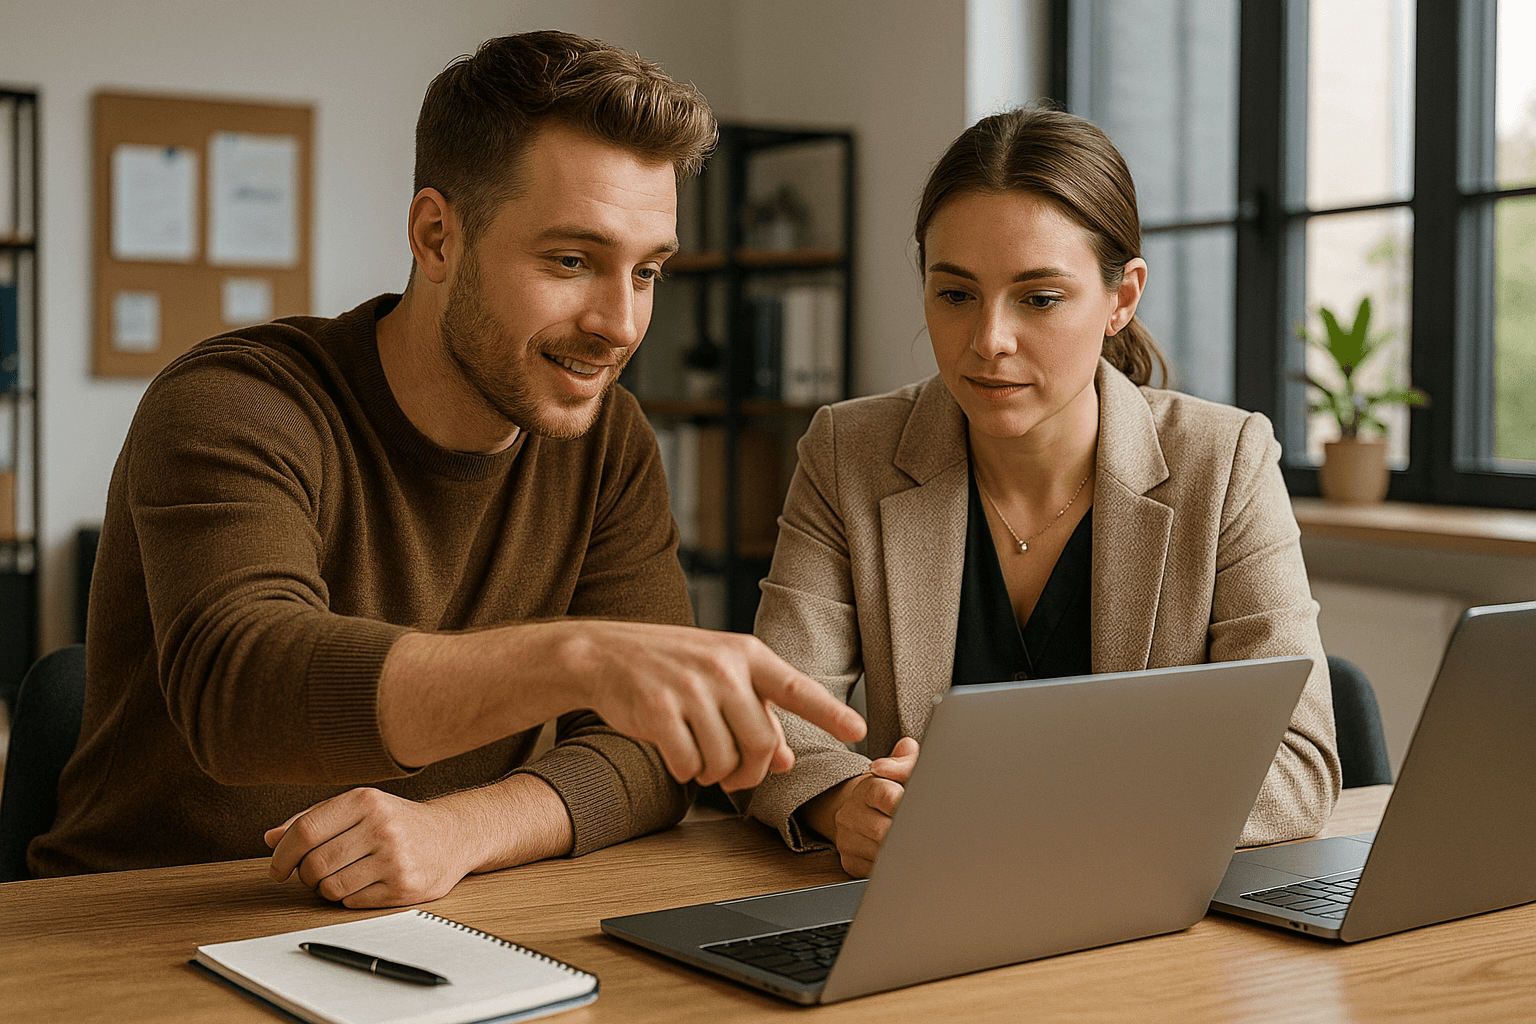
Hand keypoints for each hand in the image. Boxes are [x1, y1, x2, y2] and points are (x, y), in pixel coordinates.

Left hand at [264, 777, 570, 907]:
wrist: (453, 835)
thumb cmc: (398, 821)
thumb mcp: (359, 807)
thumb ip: (313, 819)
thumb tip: (270, 838)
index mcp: (365, 800)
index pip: (305, 831)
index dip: (282, 855)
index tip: (277, 868)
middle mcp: (381, 826)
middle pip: (314, 864)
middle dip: (305, 875)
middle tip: (313, 873)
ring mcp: (395, 858)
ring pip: (330, 887)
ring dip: (326, 888)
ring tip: (341, 876)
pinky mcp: (403, 887)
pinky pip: (352, 902)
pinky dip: (349, 898)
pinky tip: (363, 883)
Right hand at [378, 621, 866, 792]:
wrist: (601, 654)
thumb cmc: (669, 668)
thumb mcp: (719, 679)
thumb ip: (756, 713)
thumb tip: (784, 756)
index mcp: (747, 654)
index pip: (797, 688)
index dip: (829, 712)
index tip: (859, 730)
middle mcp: (723, 667)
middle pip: (760, 743)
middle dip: (750, 771)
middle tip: (734, 776)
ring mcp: (691, 687)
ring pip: (725, 759)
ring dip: (714, 774)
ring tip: (700, 761)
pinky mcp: (659, 710)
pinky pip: (688, 763)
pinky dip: (685, 771)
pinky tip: (677, 758)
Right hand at [822, 737, 919, 877]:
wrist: (861, 809)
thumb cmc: (888, 789)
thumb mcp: (900, 768)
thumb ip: (906, 759)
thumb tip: (907, 747)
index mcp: (866, 788)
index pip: (885, 795)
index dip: (905, 804)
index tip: (921, 810)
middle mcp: (850, 814)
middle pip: (883, 830)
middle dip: (909, 834)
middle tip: (929, 835)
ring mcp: (847, 839)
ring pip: (880, 854)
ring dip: (904, 853)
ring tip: (922, 847)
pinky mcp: (849, 862)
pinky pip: (875, 871)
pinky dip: (895, 867)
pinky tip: (905, 858)